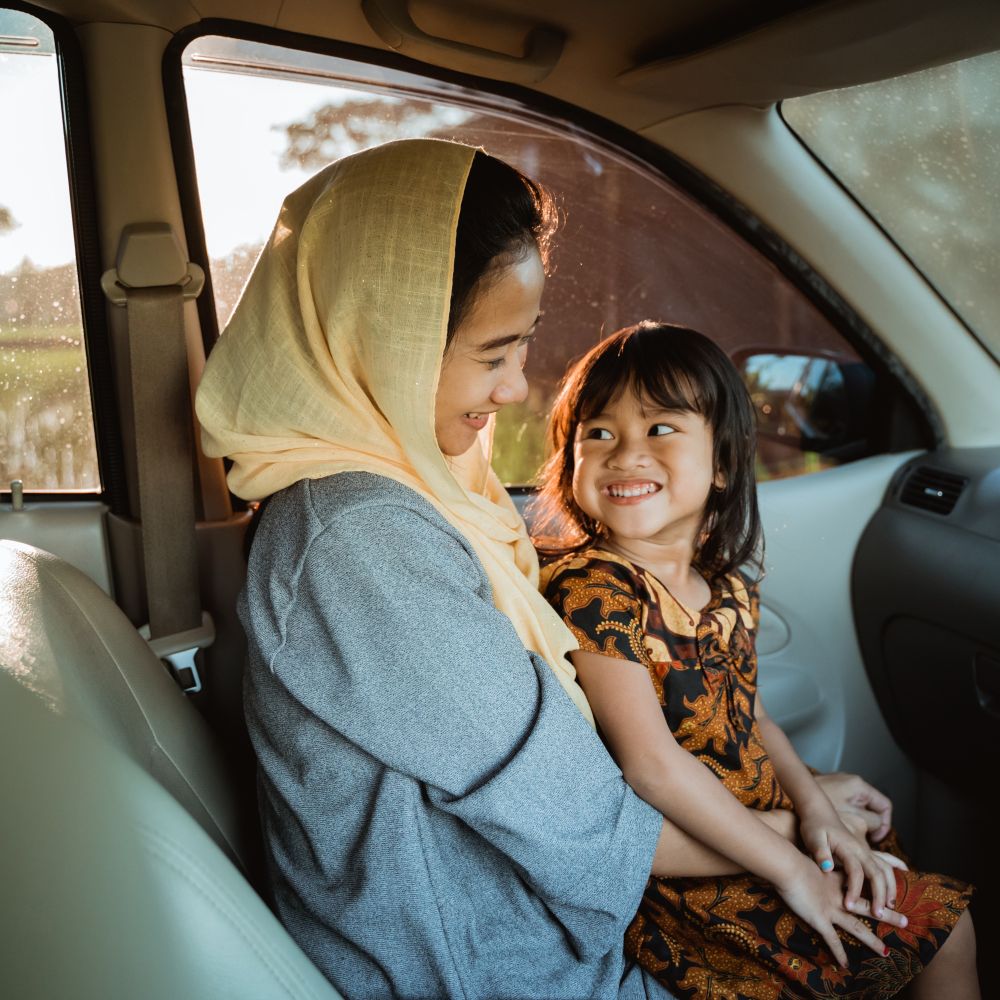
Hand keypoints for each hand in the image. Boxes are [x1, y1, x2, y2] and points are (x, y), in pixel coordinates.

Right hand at [774, 856, 905, 967]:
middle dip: (887, 915)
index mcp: (836, 881)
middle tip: (906, 922)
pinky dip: (840, 953)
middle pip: (868, 907)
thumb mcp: (807, 858)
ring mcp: (830, 909)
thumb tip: (814, 855)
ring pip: (857, 928)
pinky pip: (832, 940)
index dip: (873, 892)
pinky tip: (847, 965)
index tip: (888, 895)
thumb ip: (813, 859)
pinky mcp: (820, 920)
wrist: (785, 864)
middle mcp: (838, 897)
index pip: (859, 888)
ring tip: (886, 953)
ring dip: (872, 941)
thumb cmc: (792, 858)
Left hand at [799, 810, 905, 917]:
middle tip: (878, 914)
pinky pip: (885, 861)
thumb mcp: (813, 837)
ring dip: (890, 887)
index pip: (856, 872)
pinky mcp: (864, 850)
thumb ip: (820, 853)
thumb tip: (827, 868)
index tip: (849, 906)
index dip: (854, 890)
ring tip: (890, 906)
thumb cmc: (813, 825)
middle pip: (877, 873)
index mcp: (848, 847)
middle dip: (880, 894)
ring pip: (885, 868)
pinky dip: (895, 869)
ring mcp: (865, 849)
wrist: (817, 810)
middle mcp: (861, 849)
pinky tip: (903, 873)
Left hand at [816, 772, 891, 842]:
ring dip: (859, 823)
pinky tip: (838, 829)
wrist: (790, 793)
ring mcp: (842, 786)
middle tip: (862, 840)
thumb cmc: (817, 806)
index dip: (884, 825)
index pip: (885, 806)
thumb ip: (868, 822)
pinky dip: (847, 817)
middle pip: (873, 807)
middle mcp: (853, 783)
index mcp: (859, 786)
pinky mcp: (832, 791)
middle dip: (871, 825)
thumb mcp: (848, 817)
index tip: (874, 838)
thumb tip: (877, 829)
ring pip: (860, 808)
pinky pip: (848, 806)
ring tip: (850, 837)